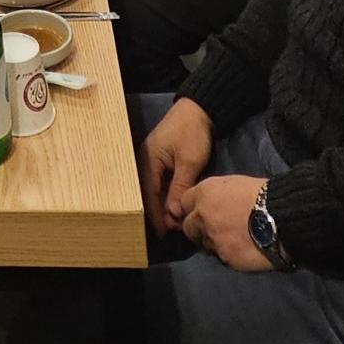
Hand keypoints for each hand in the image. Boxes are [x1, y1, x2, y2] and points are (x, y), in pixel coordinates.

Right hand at [139, 97, 213, 235]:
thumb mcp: (189, 162)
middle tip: (174, 230)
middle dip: (160, 213)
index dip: (156, 216)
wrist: (199, 109)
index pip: (148, 195)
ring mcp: (152, 161)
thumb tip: (173, 213)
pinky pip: (161, 183)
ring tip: (176, 221)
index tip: (164, 234)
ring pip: (155, 190)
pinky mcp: (161, 160)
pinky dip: (167, 195)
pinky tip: (176, 205)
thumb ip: (180, 188)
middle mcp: (145, 163)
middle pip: (149, 194)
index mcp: (147, 162)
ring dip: (164, 205)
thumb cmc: (192, 133)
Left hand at [179, 173, 271, 271]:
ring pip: (204, 245)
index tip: (201, 212)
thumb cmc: (263, 194)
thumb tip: (213, 205)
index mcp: (205, 194)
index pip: (184, 203)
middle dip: (197, 229)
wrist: (283, 218)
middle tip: (213, 230)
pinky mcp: (226, 258)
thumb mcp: (235, 184)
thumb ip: (216, 196)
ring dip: (213, 243)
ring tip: (232, 240)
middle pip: (188, 227)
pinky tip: (243, 249)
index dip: (193, 208)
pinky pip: (222, 258)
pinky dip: (229, 254)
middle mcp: (202, 217)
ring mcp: (213, 240)